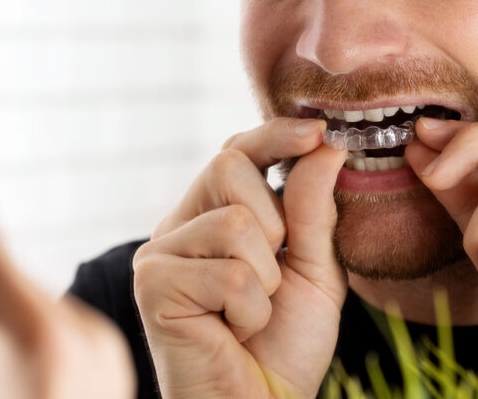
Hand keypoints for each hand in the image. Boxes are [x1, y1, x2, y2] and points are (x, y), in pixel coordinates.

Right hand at [132, 118, 347, 397]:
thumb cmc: (284, 345)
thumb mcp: (314, 269)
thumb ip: (314, 208)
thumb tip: (324, 143)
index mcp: (215, 214)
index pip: (238, 149)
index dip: (275, 134)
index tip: (317, 132)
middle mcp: (180, 226)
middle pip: (229, 166)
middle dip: (274, 223)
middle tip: (271, 278)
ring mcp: (159, 253)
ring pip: (233, 223)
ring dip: (265, 279)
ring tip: (250, 313)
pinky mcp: (152, 285)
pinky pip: (228, 271)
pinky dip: (250, 308)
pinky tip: (232, 331)